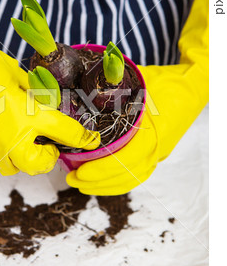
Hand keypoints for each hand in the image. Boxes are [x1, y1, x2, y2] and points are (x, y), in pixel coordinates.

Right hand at [0, 0, 99, 175]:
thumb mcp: (13, 72)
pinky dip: (1, 155)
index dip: (84, 138)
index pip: (65, 132)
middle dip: (49, 156)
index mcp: (25, 114)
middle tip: (49, 141)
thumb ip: (33, 92)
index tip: (92, 141)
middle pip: (40, 165)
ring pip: (15, 167)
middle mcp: (9, 137)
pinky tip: (0, 136)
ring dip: (25, 156)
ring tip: (23, 136)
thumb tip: (45, 103)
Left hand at [67, 0, 208, 194]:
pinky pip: (137, 174)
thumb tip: (81, 81)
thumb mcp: (140, 79)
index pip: (125, 160)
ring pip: (132, 179)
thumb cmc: (168, 83)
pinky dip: (118, 182)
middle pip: (126, 176)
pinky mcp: (157, 154)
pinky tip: (101, 181)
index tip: (80, 172)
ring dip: (105, 185)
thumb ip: (113, 82)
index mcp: (154, 132)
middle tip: (71, 178)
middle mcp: (157, 148)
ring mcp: (159, 153)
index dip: (101, 169)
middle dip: (97, 182)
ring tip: (81, 182)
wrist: (194, 88)